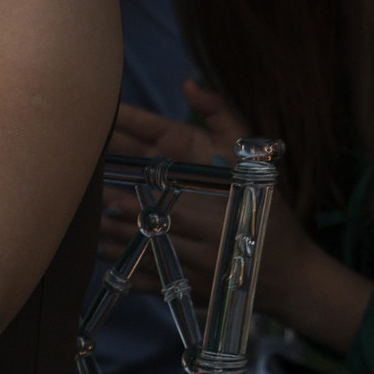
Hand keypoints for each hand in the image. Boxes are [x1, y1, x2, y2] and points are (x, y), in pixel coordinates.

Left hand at [100, 83, 367, 347]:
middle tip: (86, 196)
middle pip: (150, 219)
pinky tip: (100, 254)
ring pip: (143, 248)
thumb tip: (189, 84)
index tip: (106, 167)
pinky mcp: (188, 288)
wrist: (288, 274)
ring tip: (86, 223)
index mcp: (217, 200)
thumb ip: (222, 119)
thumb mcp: (252, 158)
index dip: (133, 178)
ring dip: (113, 236)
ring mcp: (195, 265)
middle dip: (118, 208)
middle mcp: (205, 234)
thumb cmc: (267, 212)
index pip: (166, 185)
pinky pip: (147, 279)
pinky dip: (123, 267)